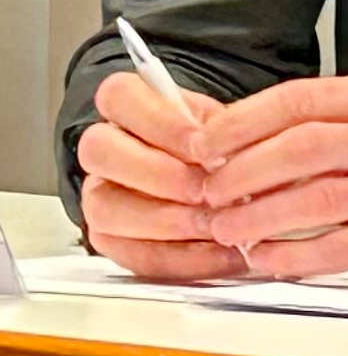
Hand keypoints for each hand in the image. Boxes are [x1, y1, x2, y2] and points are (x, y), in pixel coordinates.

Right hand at [77, 72, 245, 281]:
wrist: (239, 186)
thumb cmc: (230, 151)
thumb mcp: (234, 131)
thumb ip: (226, 135)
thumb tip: (238, 155)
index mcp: (132, 108)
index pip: (118, 96)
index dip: (160, 122)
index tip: (202, 145)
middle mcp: (107, 148)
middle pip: (99, 151)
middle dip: (158, 175)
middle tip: (206, 191)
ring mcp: (102, 194)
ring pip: (104, 207)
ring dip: (167, 221)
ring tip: (218, 226)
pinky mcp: (113, 239)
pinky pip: (131, 254)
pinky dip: (181, 259)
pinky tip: (221, 254)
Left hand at [186, 74, 347, 282]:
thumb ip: (311, 128)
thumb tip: (219, 143)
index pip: (300, 99)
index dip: (242, 122)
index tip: (200, 145)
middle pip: (305, 147)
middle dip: (243, 172)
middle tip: (207, 193)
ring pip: (318, 199)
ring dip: (259, 218)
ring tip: (226, 229)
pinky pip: (340, 248)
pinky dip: (292, 256)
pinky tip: (265, 258)